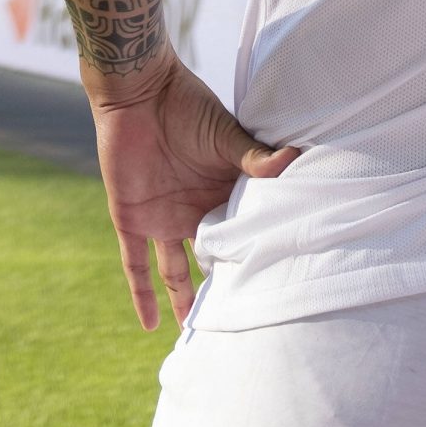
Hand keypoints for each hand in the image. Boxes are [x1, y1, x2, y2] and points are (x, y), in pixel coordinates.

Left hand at [90, 54, 296, 329]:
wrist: (138, 92)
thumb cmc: (187, 106)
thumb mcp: (226, 136)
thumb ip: (254, 158)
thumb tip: (294, 160)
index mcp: (221, 193)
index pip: (240, 234)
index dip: (253, 260)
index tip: (273, 291)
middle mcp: (194, 210)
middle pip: (209, 258)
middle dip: (222, 288)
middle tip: (244, 327)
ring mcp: (163, 219)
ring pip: (175, 270)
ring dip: (184, 301)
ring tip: (200, 334)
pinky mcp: (131, 220)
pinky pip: (135, 265)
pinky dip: (141, 294)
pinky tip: (150, 326)